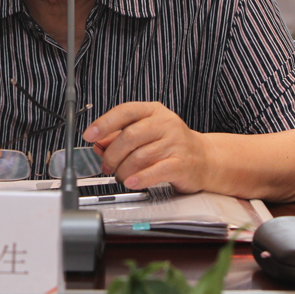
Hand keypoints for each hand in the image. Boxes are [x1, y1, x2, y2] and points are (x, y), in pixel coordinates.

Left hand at [82, 102, 207, 193]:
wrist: (205, 158)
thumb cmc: (171, 144)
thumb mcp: (146, 133)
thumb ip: (120, 137)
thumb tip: (98, 144)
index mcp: (154, 111)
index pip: (125, 111)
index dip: (104, 123)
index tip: (89, 135)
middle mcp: (165, 123)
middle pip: (129, 136)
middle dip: (112, 154)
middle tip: (106, 165)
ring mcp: (175, 143)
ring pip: (139, 156)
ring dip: (123, 170)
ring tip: (120, 175)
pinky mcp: (182, 163)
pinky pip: (155, 171)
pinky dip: (139, 178)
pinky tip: (131, 182)